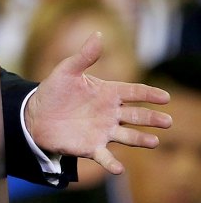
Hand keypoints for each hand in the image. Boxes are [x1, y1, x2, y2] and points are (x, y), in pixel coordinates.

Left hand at [24, 32, 172, 174]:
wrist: (35, 115)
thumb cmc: (54, 91)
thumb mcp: (67, 71)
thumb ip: (84, 56)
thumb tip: (98, 34)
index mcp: (107, 93)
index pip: (134, 92)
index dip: (149, 94)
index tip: (165, 97)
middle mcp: (110, 113)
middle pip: (137, 115)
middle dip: (152, 118)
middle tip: (167, 121)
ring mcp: (103, 131)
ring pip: (128, 136)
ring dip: (141, 139)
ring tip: (154, 141)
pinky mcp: (91, 148)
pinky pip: (105, 157)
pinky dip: (112, 164)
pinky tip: (119, 169)